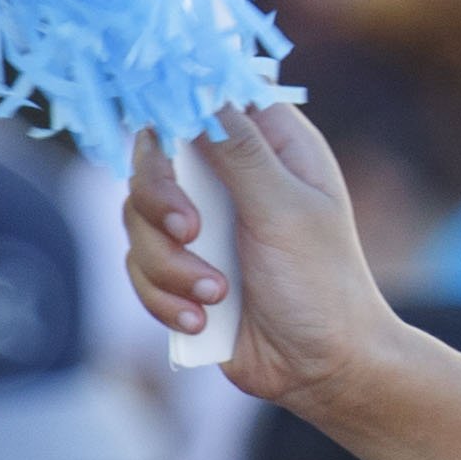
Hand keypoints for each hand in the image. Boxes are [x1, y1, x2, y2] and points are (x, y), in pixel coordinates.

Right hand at [124, 104, 391, 412]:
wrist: (322, 369)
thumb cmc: (323, 284)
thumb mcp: (286, 210)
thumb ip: (240, 151)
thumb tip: (198, 90)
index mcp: (268, 146)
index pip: (204, 97)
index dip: (174, 106)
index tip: (166, 135)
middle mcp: (228, 176)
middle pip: (152, 157)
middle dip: (160, 199)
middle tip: (190, 232)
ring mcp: (200, 225)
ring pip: (137, 218)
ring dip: (170, 264)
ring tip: (216, 294)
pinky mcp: (181, 270)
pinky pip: (139, 269)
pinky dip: (164, 297)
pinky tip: (202, 320)